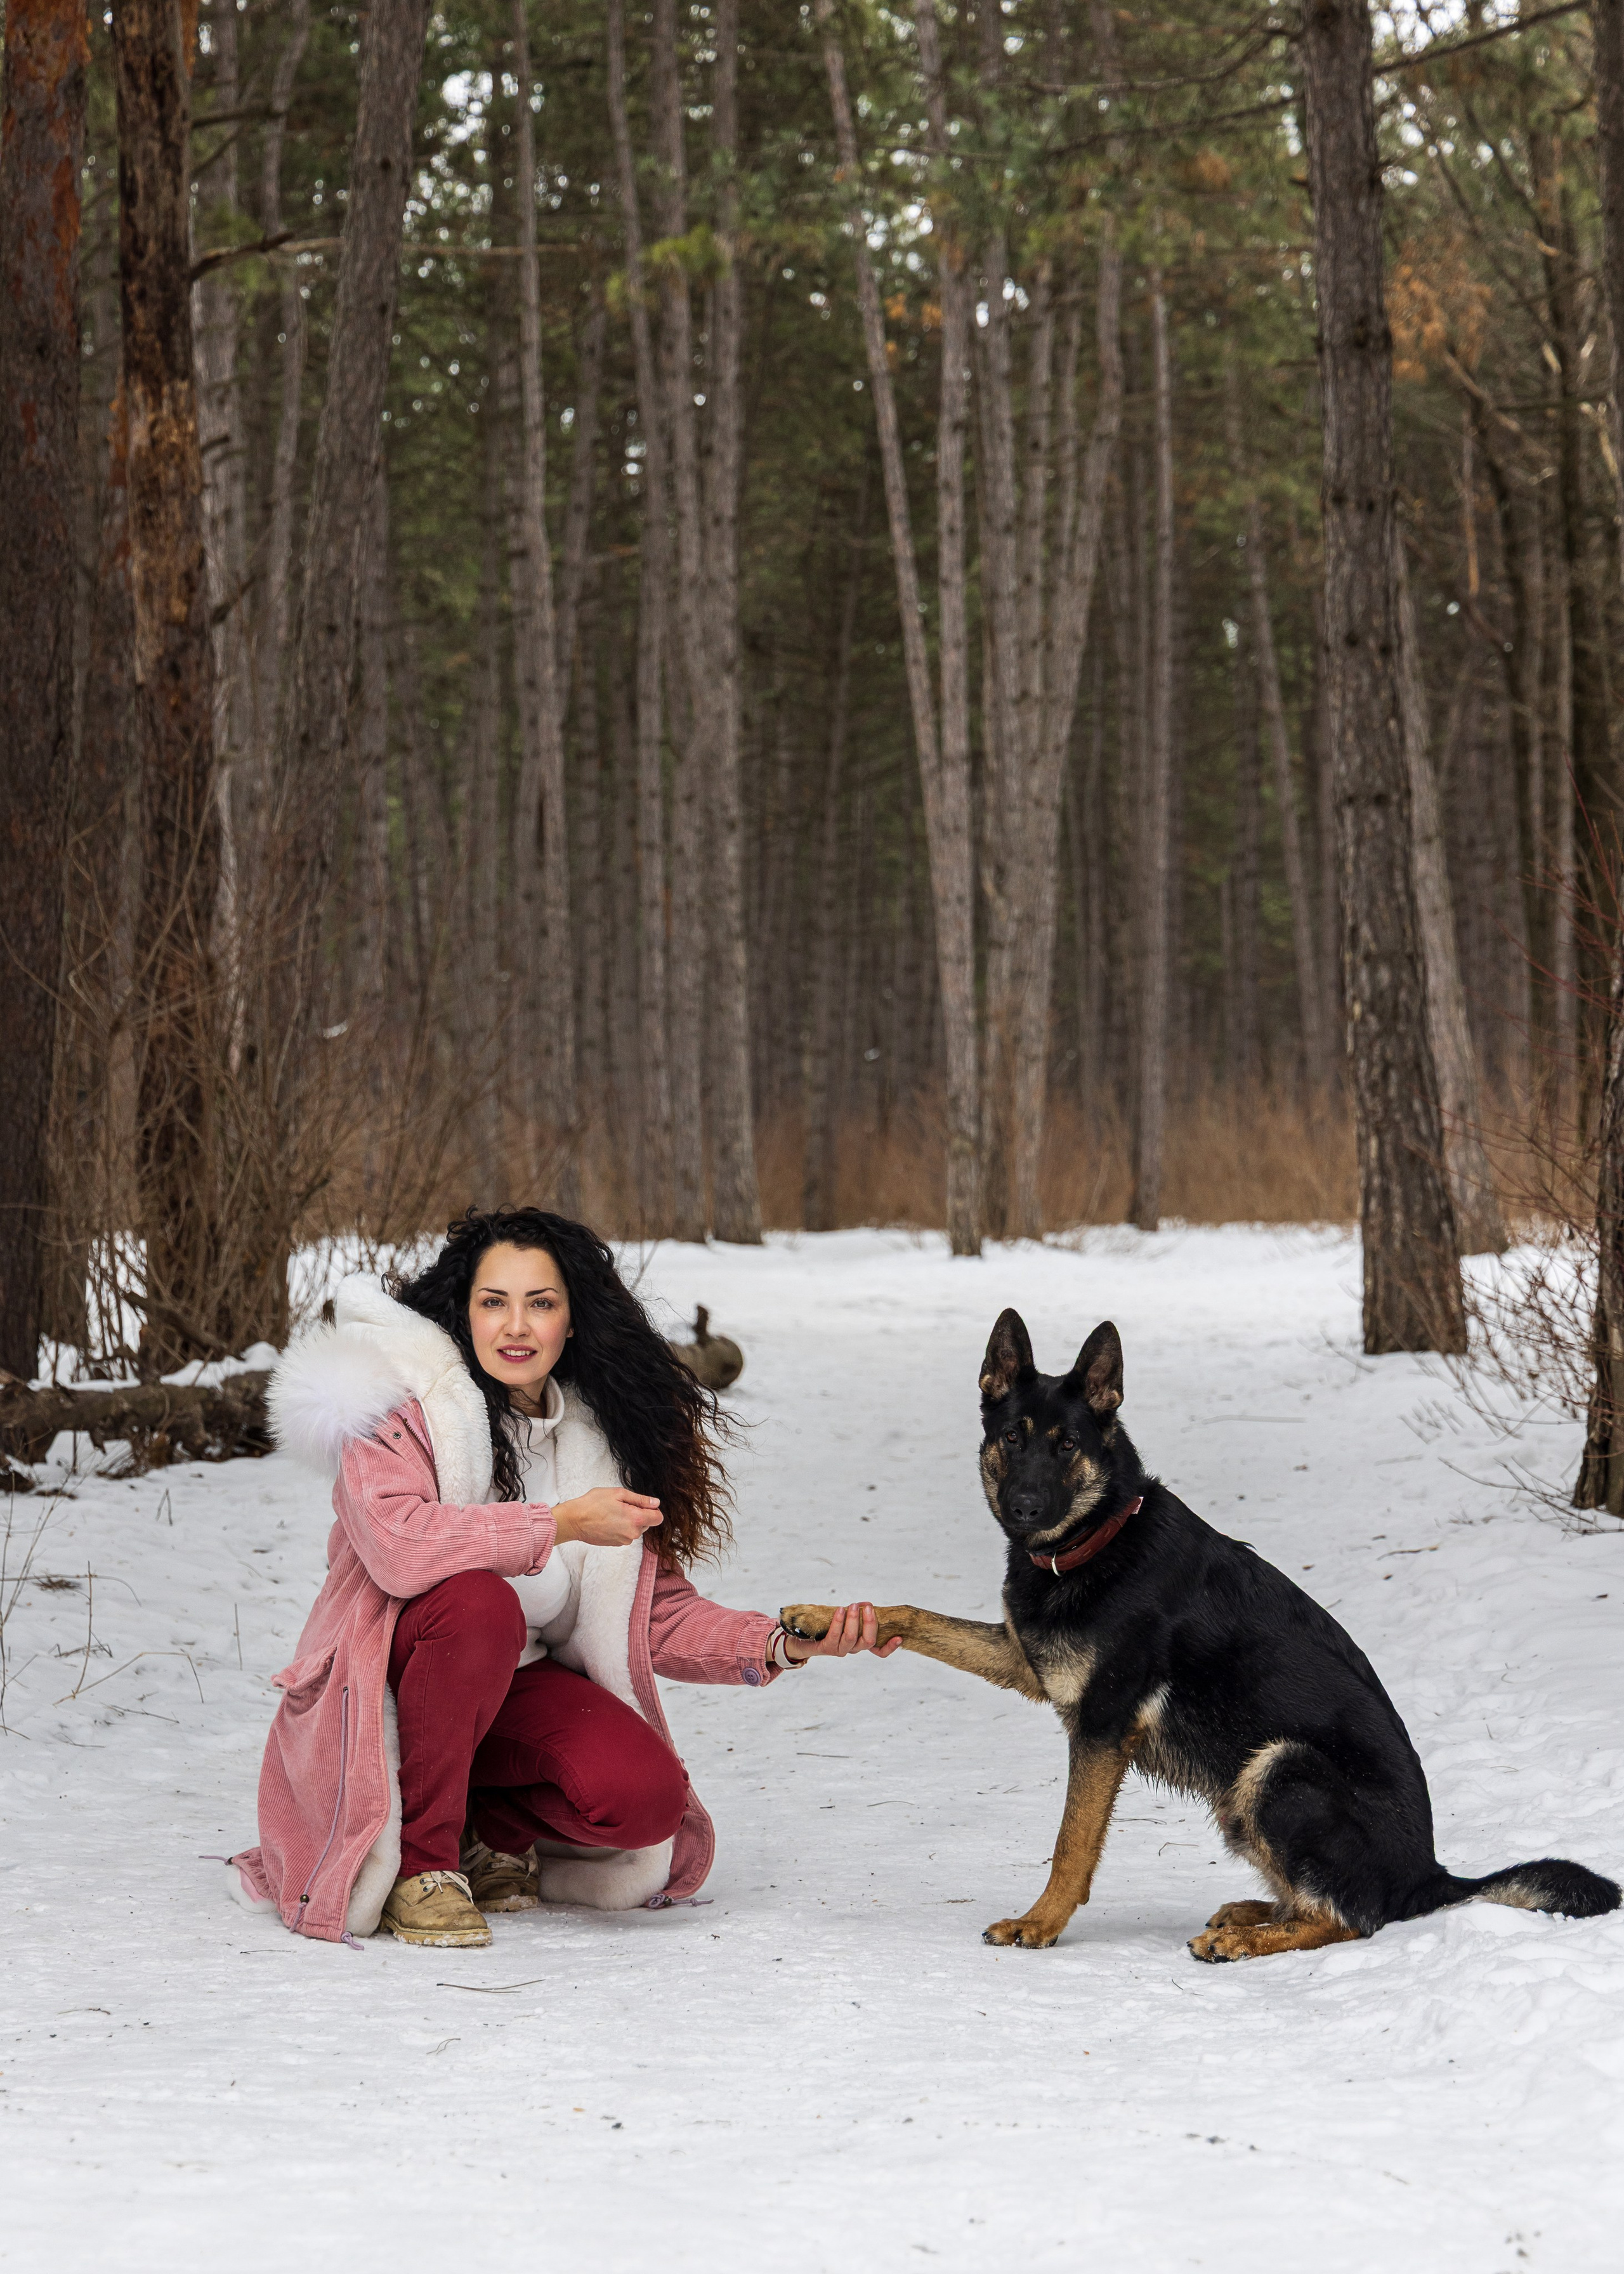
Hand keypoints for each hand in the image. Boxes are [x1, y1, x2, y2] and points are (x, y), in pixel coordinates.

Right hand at [552, 1486, 661, 1547]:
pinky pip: (626, 1534)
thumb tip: (655, 1503)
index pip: (658, 1518)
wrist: (575, 1521)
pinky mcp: (616, 1544)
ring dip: (629, 1521)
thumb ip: (640, 1499)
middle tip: (622, 1505)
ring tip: (613, 1513)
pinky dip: (621, 1527)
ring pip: (635, 1529)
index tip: (641, 1504)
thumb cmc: (593, 1504)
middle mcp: (632, 1533)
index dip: (652, 1509)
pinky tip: (609, 1520)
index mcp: (635, 1519)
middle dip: (639, 1514)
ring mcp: (624, 1541)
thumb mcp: (618, 1494)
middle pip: (647, 1523)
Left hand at [782, 1601, 900, 1663]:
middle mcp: (852, 1649)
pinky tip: (840, 1610)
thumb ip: (857, 1615)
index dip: (890, 1647)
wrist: (802, 1638)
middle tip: (868, 1607)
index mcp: (859, 1643)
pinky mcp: (826, 1648)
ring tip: (853, 1606)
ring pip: (851, 1638)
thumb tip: (867, 1605)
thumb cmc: (827, 1625)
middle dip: (870, 1623)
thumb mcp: (846, 1619)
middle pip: (868, 1641)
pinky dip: (839, 1622)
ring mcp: (839, 1650)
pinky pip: (834, 1636)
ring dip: (853, 1620)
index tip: (899, 1637)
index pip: (879, 1651)